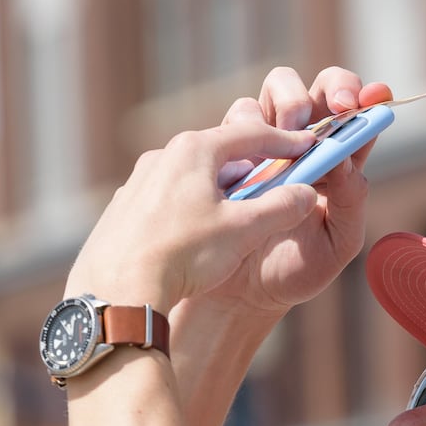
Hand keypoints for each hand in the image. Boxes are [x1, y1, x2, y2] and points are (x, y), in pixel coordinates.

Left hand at [65, 117, 320, 312]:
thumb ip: (280, 208)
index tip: (307, 145)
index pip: (250, 135)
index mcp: (194, 150)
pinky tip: (196, 240)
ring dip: (219, 192)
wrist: (118, 290)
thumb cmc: (183, 254)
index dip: (285, 141)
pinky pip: (167, 202)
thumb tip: (305, 194)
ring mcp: (137, 183)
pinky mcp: (123, 210)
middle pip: (219, 155)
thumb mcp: (243, 231)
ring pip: (192, 179)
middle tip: (275, 186)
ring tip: (236, 220)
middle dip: (251, 169)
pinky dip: (190, 211)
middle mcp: (161, 157)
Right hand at [193, 66, 392, 318]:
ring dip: (284, 107)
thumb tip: (347, 160)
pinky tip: (249, 169)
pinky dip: (245, 134)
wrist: (245, 291)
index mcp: (339, 163)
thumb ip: (351, 204)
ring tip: (286, 146)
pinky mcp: (231, 152)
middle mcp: (305, 145)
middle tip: (325, 116)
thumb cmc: (298, 269)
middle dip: (325, 89)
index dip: (362, 97)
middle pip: (317, 88)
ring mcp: (266, 144)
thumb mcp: (339, 244)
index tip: (360, 103)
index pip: (356, 115)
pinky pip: (237, 123)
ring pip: (275, 91)